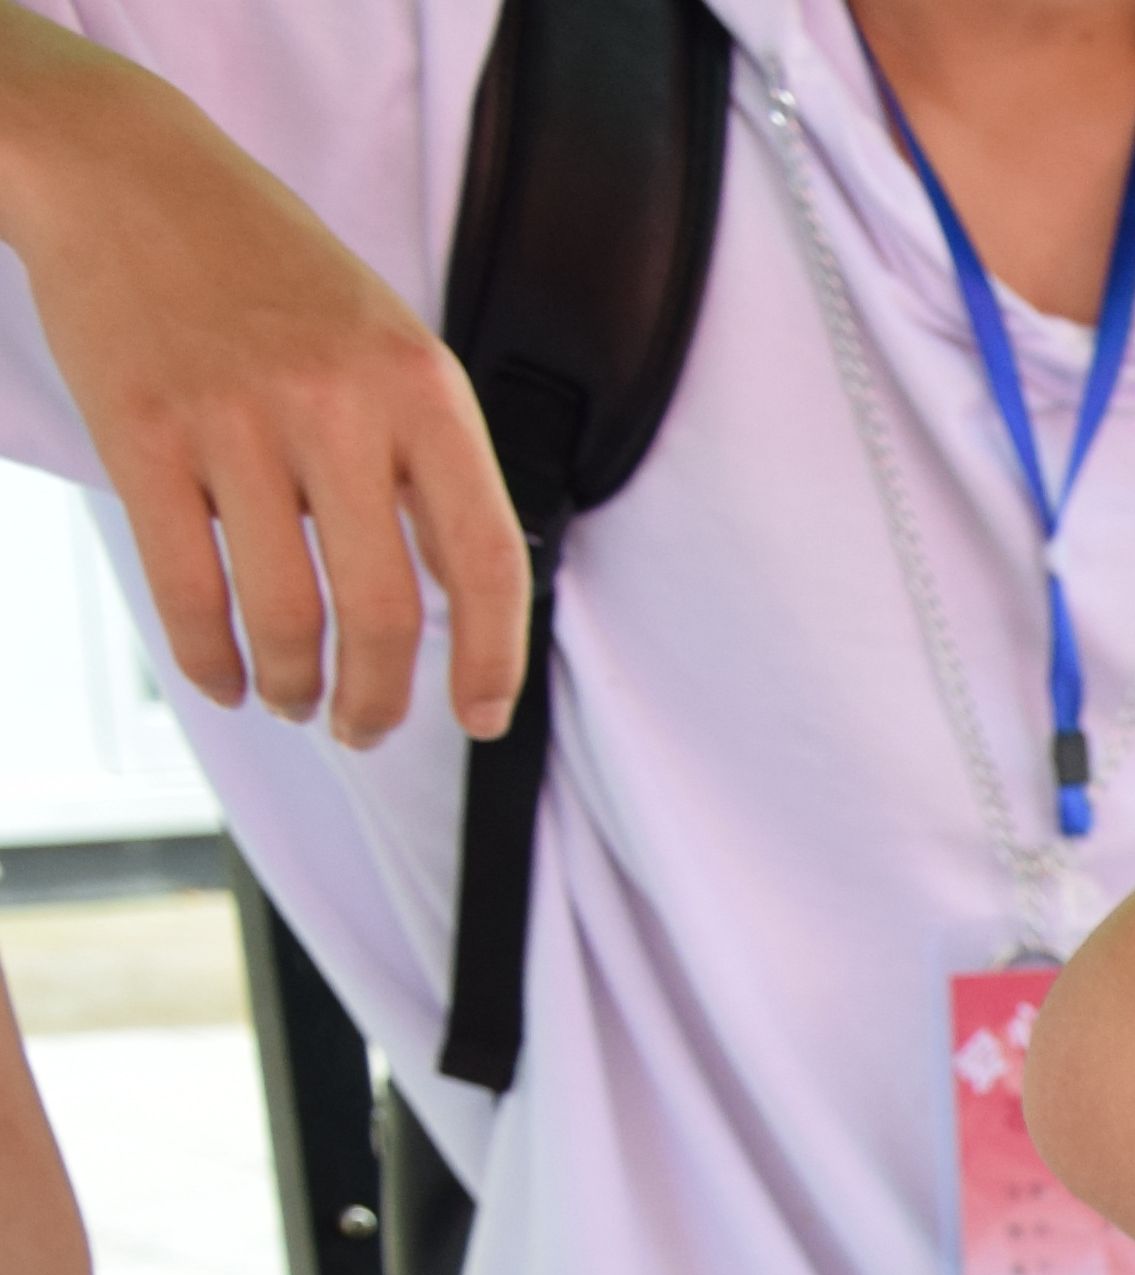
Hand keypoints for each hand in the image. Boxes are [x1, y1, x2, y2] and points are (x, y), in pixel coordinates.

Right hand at [0, 20, 528, 743]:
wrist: (128, 172)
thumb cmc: (270, 267)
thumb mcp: (390, 346)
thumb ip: (430, 464)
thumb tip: (466, 594)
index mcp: (419, 387)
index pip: (486, 558)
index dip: (493, 659)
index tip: (481, 716)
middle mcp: (336, 406)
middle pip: (384, 610)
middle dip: (380, 698)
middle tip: (366, 728)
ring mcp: (235, 422)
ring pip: (284, 613)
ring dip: (294, 686)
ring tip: (296, 702)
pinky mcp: (143, 435)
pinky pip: (187, 586)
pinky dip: (210, 657)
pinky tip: (225, 679)